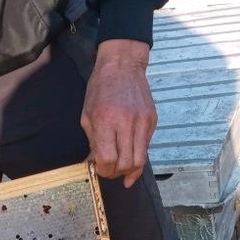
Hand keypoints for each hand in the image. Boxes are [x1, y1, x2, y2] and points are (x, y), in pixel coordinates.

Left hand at [81, 39, 157, 187]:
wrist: (123, 66)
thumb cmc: (101, 88)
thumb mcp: (87, 115)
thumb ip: (92, 141)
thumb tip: (94, 164)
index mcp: (105, 120)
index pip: (108, 158)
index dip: (103, 170)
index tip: (99, 170)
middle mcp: (126, 122)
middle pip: (125, 163)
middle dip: (115, 173)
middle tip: (109, 172)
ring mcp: (142, 122)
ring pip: (140, 160)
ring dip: (129, 171)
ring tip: (120, 171)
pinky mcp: (152, 121)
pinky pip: (146, 147)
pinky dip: (138, 157)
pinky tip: (130, 159)